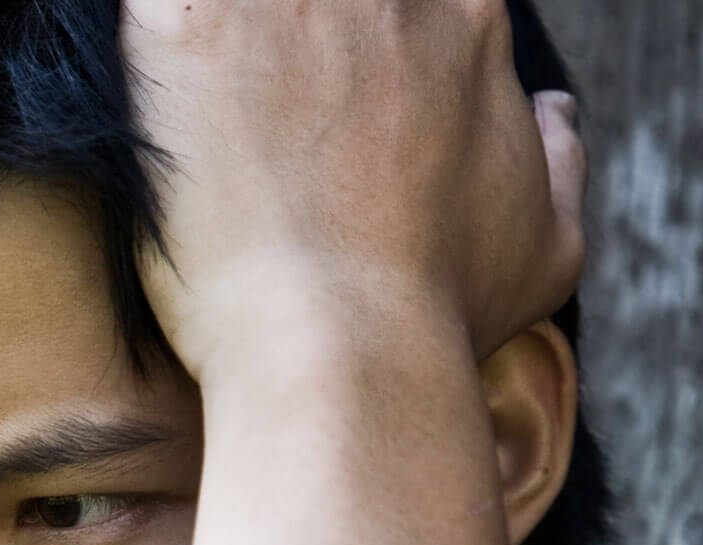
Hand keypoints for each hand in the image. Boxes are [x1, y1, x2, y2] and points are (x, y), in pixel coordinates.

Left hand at [123, 0, 587, 381]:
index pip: (401, 4)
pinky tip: (143, 91)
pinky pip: (146, 6)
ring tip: (198, 101)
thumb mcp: (546, 248)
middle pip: (315, 0)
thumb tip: (551, 114)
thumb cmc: (440, 316)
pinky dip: (145, 40)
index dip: (353, 51)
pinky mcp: (185, 29)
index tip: (315, 108)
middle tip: (249, 113)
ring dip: (215, 35)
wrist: (340, 350)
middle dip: (281, 41)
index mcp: (463, 19)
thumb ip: (558, 164)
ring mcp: (280, 1)